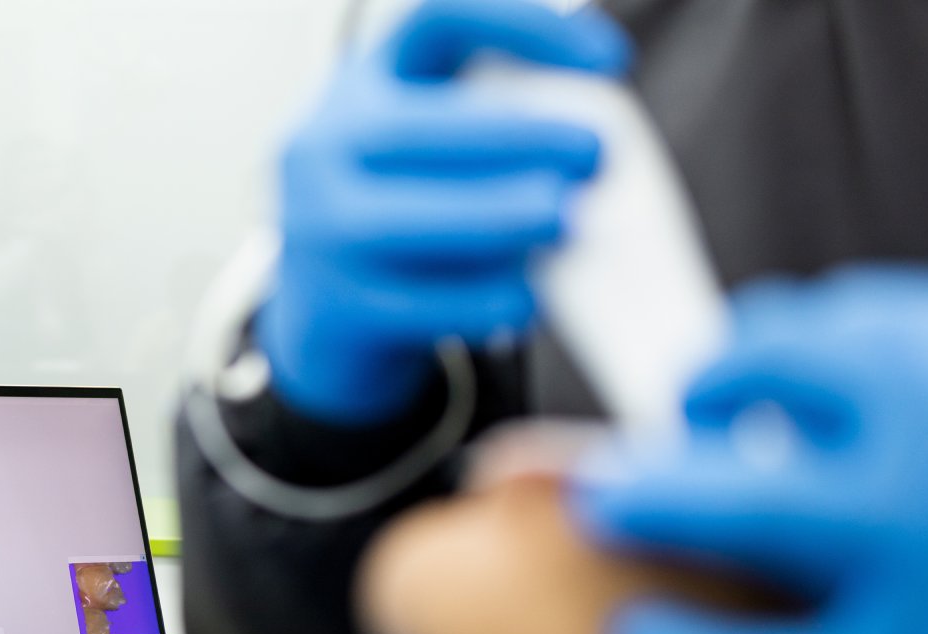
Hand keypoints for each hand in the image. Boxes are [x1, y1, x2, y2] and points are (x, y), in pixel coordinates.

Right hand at [258, 0, 629, 425]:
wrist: (326, 311)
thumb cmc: (407, 209)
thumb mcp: (428, 147)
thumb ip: (491, 127)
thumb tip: (594, 140)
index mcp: (359, 85)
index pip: (439, 20)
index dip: (526, 27)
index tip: (610, 62)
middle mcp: (322, 146)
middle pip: (424, 127)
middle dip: (523, 138)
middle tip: (597, 153)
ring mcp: (317, 228)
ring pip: (419, 219)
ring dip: (505, 216)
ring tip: (567, 221)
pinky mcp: (335, 307)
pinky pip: (423, 302)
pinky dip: (486, 298)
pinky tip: (528, 298)